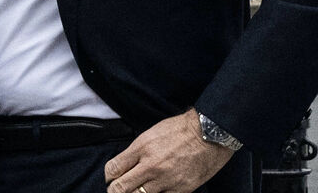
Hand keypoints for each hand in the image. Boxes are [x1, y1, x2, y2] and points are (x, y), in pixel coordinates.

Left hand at [103, 109, 235, 192]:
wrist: (209, 134)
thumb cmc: (180, 130)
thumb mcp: (151, 134)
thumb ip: (136, 151)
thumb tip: (123, 166)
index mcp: (142, 147)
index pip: (113, 169)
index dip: (108, 176)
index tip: (111, 178)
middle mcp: (151, 166)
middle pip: (120, 188)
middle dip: (115, 191)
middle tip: (117, 190)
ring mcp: (165, 180)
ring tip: (138, 189)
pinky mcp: (180, 190)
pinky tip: (156, 191)